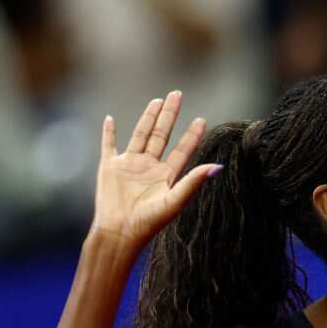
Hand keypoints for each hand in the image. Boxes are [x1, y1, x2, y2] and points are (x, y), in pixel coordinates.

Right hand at [90, 91, 219, 248]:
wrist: (119, 233)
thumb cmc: (149, 222)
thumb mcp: (175, 200)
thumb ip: (194, 181)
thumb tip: (218, 166)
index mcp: (166, 176)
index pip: (183, 150)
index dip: (192, 135)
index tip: (201, 119)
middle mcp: (149, 168)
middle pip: (161, 135)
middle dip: (169, 115)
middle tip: (177, 94)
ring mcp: (129, 166)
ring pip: (140, 135)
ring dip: (147, 118)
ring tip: (157, 101)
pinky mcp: (109, 167)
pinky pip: (108, 145)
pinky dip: (108, 132)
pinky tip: (110, 119)